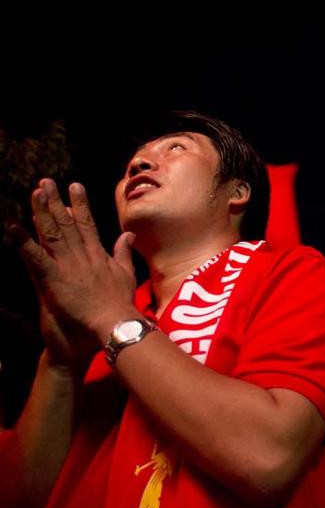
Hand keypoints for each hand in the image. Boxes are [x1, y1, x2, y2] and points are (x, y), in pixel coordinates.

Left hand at [11, 179, 136, 370]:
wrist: (114, 324)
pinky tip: (12, 228)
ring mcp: (68, 265)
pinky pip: (35, 258)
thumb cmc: (120, 305)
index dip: (80, 204)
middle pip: (66, 223)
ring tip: (35, 193)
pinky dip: (23, 243)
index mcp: (98, 255)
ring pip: (52, 233)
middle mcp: (82, 255)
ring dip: (41, 212)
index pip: (87, 224)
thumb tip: (128, 235)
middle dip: (55, 201)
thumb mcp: (126, 275)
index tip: (74, 186)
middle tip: (46, 182)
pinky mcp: (54, 279)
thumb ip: (124, 253)